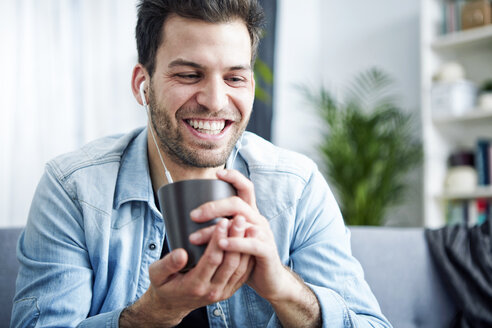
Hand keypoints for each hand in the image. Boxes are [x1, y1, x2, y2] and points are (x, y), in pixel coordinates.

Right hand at [120, 215, 252, 326]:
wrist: (171, 306)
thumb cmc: (163, 285)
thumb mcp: (156, 275)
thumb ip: (168, 264)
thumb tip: (181, 253)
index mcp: (195, 285)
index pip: (212, 259)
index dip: (219, 240)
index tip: (223, 221)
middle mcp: (212, 291)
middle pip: (230, 262)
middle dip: (236, 238)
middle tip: (240, 218)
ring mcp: (222, 292)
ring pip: (240, 268)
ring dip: (245, 246)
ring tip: (248, 226)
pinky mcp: (229, 291)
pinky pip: (243, 274)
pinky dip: (248, 257)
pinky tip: (250, 242)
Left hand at [190, 169, 292, 302]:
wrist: (270, 280)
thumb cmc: (246, 257)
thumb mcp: (235, 237)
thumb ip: (221, 226)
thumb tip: (189, 219)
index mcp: (250, 213)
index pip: (246, 187)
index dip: (234, 177)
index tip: (217, 173)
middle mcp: (258, 220)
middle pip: (237, 203)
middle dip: (213, 207)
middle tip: (193, 216)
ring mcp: (264, 234)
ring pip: (240, 224)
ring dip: (215, 230)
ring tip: (194, 237)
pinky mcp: (266, 251)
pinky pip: (251, 244)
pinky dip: (235, 243)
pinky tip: (222, 245)